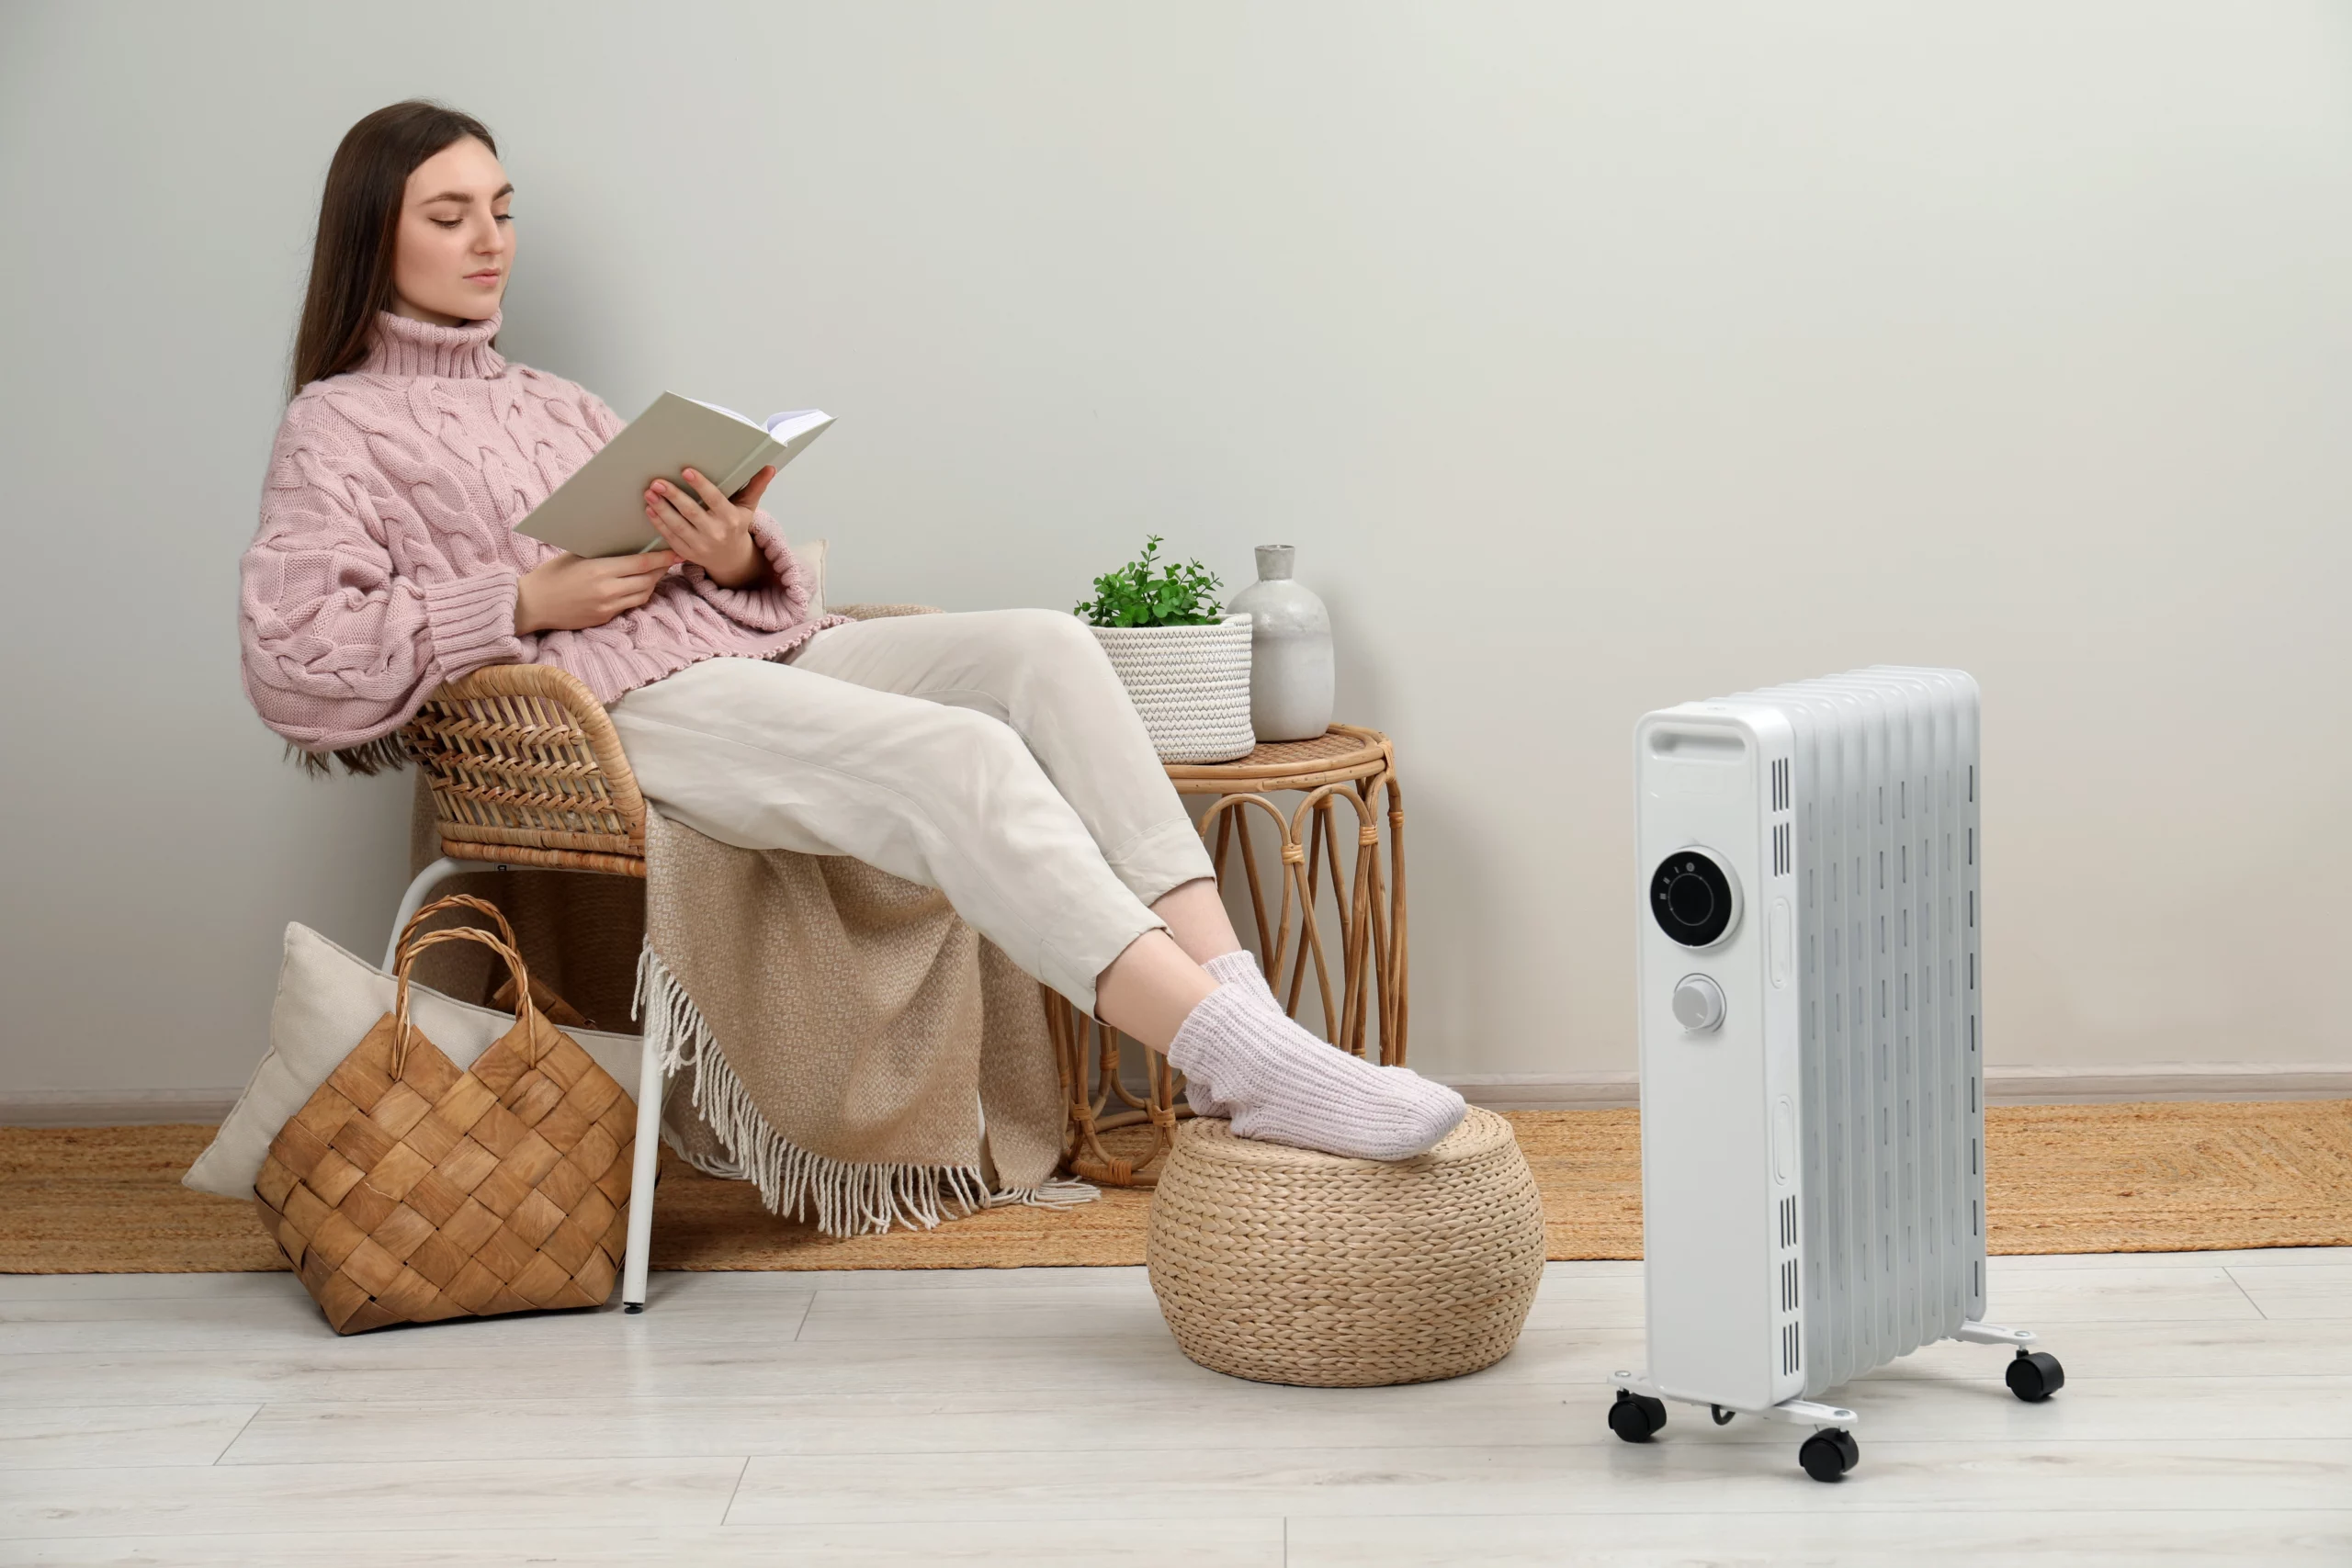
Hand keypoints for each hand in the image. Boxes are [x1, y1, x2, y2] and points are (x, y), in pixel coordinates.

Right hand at [513, 550, 677, 633]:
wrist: (532, 604)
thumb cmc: (551, 575)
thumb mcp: (576, 556)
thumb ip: (603, 554)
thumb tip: (628, 545)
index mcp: (600, 570)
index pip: (642, 563)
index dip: (662, 558)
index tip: (675, 551)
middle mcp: (607, 590)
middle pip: (647, 579)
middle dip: (661, 569)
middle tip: (670, 559)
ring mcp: (607, 607)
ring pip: (643, 594)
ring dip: (652, 583)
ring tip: (655, 571)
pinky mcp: (604, 618)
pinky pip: (630, 605)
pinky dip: (638, 594)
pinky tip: (638, 585)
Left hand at [644, 465, 775, 588]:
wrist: (731, 559)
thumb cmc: (737, 527)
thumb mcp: (748, 508)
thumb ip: (756, 486)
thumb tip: (769, 468)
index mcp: (731, 519)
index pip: (715, 500)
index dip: (701, 485)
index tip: (687, 471)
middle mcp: (716, 533)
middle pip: (691, 513)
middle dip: (673, 496)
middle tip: (658, 482)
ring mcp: (700, 546)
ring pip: (677, 526)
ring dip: (661, 509)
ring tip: (649, 493)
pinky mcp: (687, 553)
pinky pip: (670, 537)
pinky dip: (658, 523)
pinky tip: (649, 509)